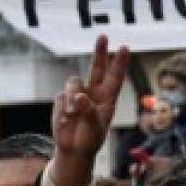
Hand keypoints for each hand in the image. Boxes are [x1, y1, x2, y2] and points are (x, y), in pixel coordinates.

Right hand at [51, 36, 128, 185]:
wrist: (73, 149)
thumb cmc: (90, 139)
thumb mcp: (95, 127)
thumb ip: (89, 111)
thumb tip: (78, 96)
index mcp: (107, 98)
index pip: (115, 77)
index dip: (120, 62)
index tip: (125, 47)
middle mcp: (93, 92)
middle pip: (96, 67)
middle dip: (100, 52)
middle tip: (103, 36)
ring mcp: (77, 94)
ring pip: (74, 82)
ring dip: (72, 97)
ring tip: (72, 114)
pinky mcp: (62, 100)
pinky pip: (61, 96)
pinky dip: (62, 108)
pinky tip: (65, 119)